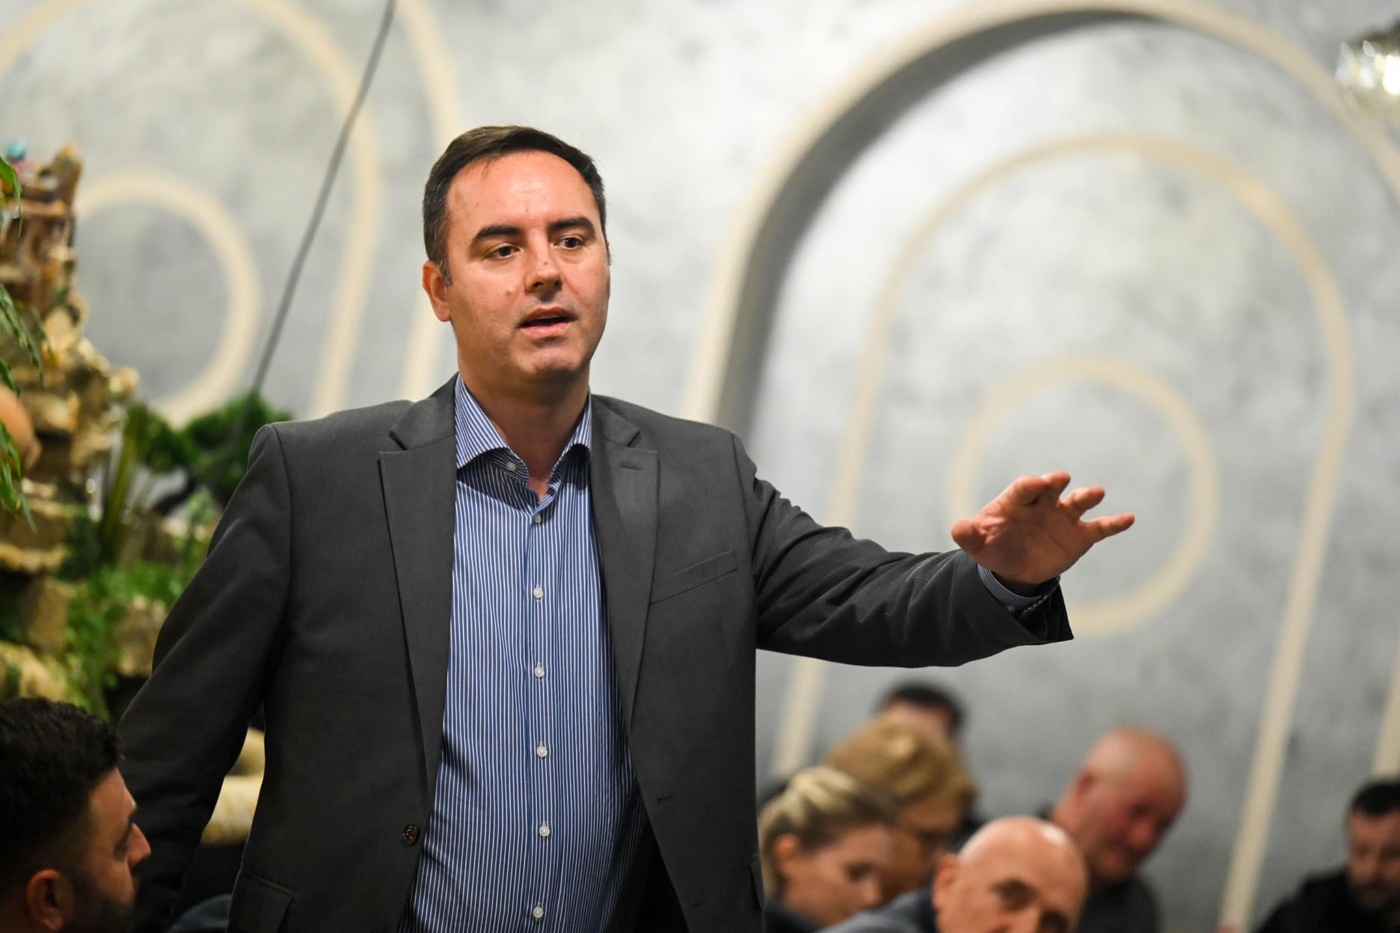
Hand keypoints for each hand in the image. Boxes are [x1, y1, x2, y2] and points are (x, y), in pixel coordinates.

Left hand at [949, 472, 1133, 587]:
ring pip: (1077, 502)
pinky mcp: (1080, 535)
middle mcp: (1043, 503)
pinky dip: (1114, 523)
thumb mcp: (979, 545)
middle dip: (1054, 483)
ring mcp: (1063, 517)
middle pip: (1050, 488)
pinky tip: (1129, 518)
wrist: (1015, 568)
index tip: (1035, 484)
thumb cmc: (995, 547)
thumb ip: (969, 535)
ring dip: (1086, 496)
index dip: (1028, 486)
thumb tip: (957, 529)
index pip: (1023, 488)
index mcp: (1016, 501)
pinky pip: (1100, 527)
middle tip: (1060, 479)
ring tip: (1097, 493)